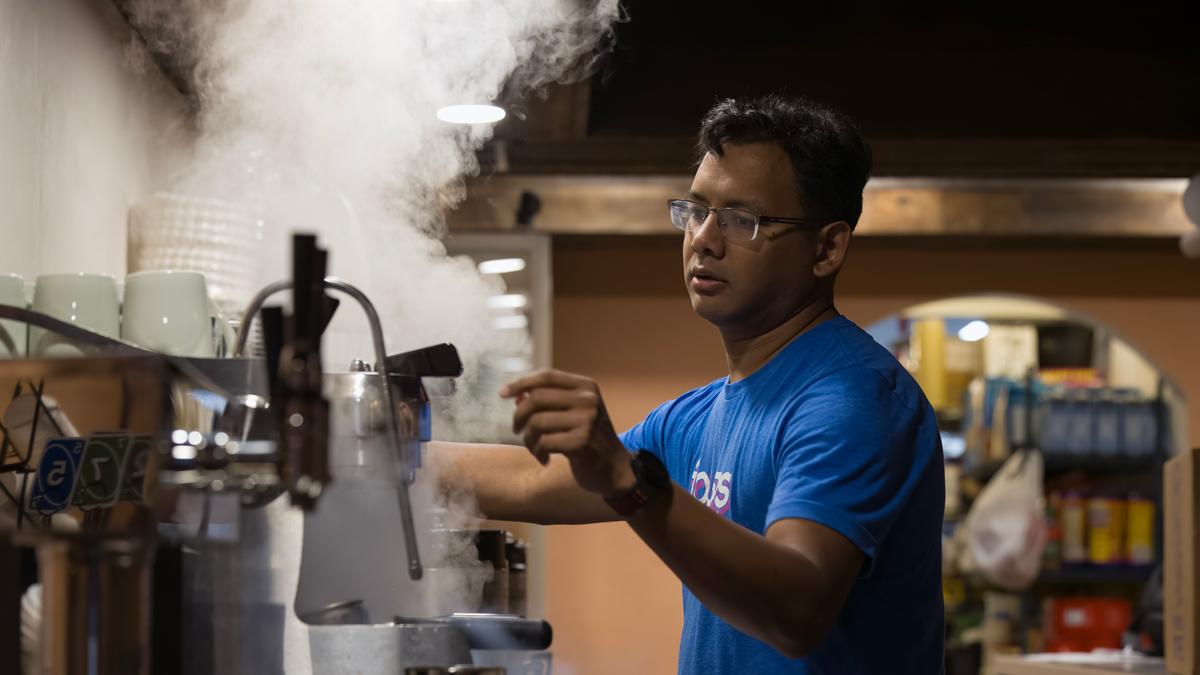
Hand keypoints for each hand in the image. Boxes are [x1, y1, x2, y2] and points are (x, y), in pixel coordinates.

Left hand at [501, 369, 635, 497]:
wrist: (615, 468)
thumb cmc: (589, 440)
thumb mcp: (573, 414)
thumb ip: (549, 402)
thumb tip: (515, 395)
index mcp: (586, 386)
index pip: (546, 376)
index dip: (521, 383)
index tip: (502, 394)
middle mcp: (588, 399)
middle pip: (536, 399)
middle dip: (519, 416)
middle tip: (518, 430)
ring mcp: (586, 419)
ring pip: (536, 422)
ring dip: (528, 439)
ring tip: (535, 448)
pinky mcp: (582, 441)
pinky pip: (544, 442)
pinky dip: (538, 453)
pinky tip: (545, 459)